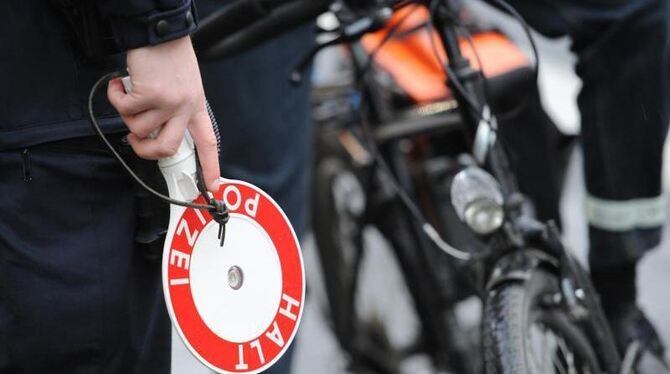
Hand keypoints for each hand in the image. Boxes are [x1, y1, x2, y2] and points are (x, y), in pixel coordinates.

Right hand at [107, 36, 219, 191]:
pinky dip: (116, 96)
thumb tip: (155, 130)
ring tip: (130, 93)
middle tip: (135, 142)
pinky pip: (124, 109)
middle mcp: (185, 108)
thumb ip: (176, 108)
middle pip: (166, 148)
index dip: (210, 167)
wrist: (161, 32)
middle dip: (145, 151)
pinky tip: (121, 83)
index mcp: (196, 107)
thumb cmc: (170, 56)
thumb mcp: (185, 85)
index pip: (208, 142)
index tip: (214, 186)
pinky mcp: (149, 95)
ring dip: (126, 113)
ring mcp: (168, 103)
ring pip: (138, 128)